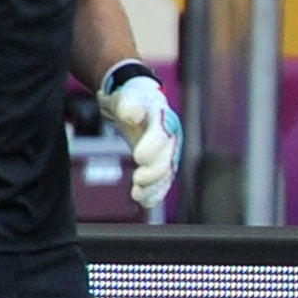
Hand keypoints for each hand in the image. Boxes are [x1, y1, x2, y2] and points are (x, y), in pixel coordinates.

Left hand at [98, 70, 181, 208]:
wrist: (138, 105)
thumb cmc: (133, 100)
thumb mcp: (127, 96)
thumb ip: (128, 104)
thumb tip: (132, 115)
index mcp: (163, 119)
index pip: (162, 133)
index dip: (153, 146)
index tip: (138, 157)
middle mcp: (170, 139)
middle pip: (167, 158)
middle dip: (154, 171)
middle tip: (138, 179)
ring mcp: (167, 154)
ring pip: (165, 174)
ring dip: (153, 187)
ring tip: (136, 194)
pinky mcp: (160, 166)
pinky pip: (161, 183)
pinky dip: (154, 194)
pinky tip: (142, 200)